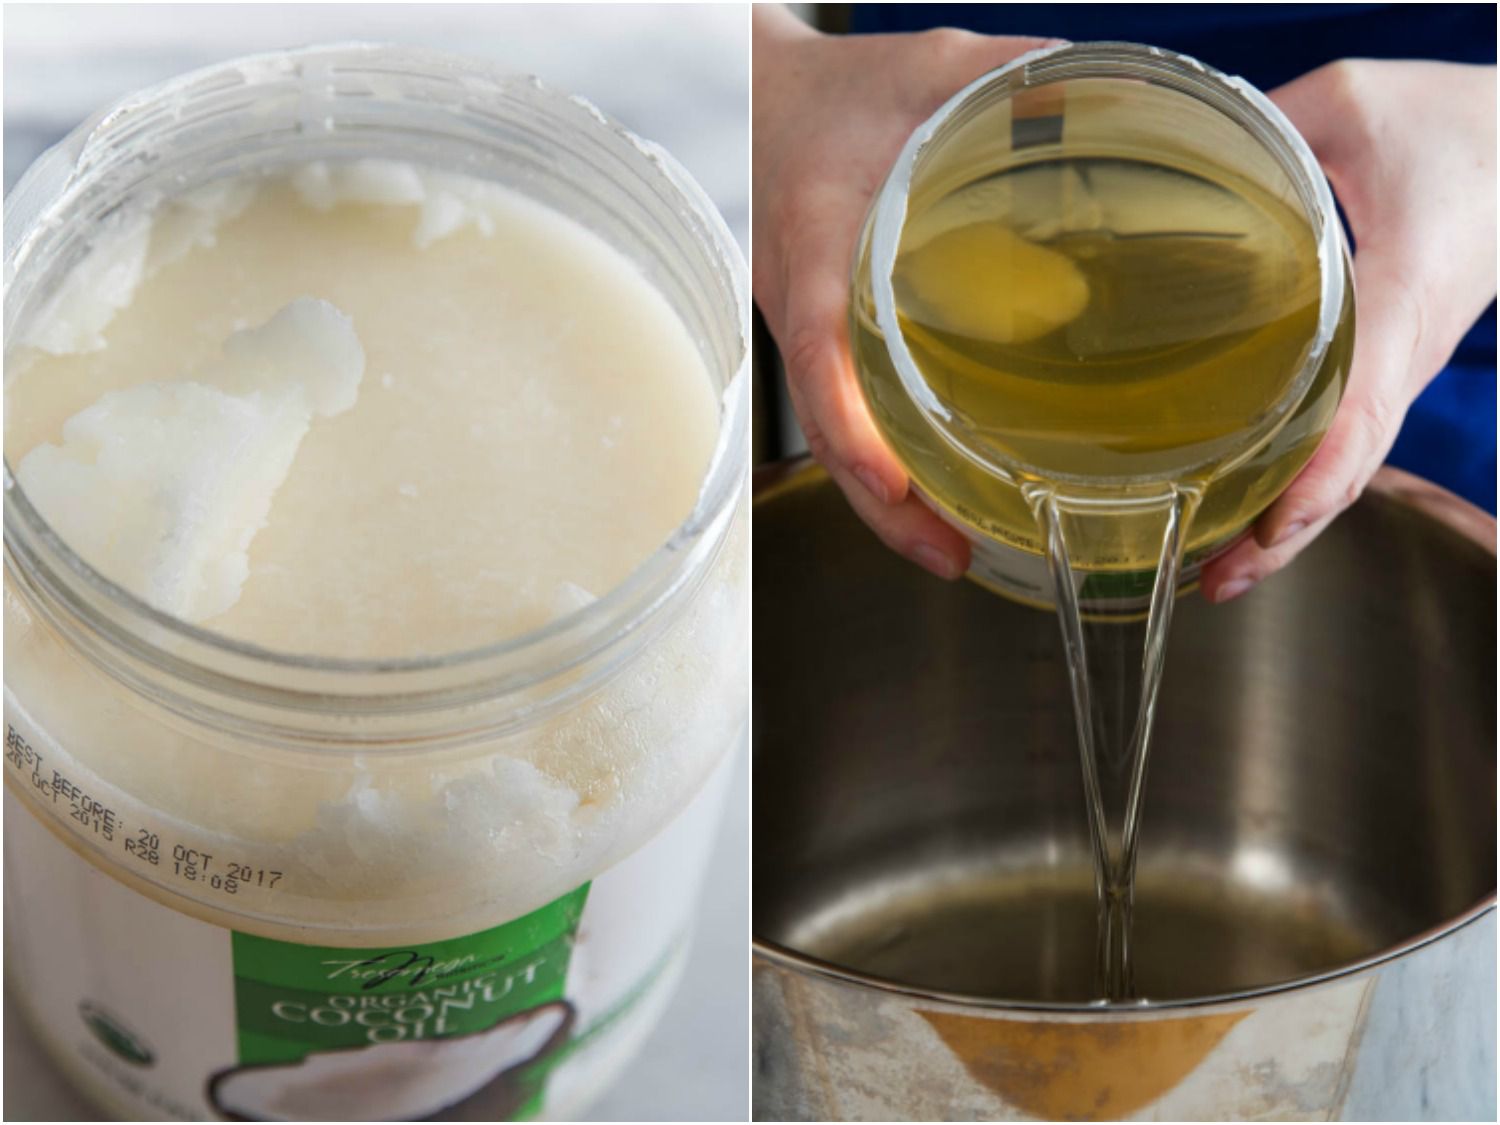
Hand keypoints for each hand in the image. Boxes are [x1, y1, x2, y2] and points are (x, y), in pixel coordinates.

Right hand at [753, 6, 1055, 578]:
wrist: (758, 96)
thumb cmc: (835, 90)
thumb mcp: (931, 67)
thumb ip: (1019, 77)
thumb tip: (1122, 99)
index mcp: (816, 243)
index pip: (821, 353)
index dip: (852, 430)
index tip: (893, 486)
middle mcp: (800, 301)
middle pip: (825, 428)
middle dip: (880, 504)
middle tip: (948, 556)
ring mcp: (805, 326)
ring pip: (832, 434)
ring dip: (883, 501)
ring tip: (948, 550)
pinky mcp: (820, 333)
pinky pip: (843, 410)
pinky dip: (881, 461)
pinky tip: (931, 486)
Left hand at [1200, 59, 1497, 602]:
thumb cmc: (1453, 124)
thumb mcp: (1352, 103)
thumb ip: (1263, 130)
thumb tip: (1164, 158)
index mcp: (1403, 298)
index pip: (1360, 410)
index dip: (1313, 479)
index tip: (1265, 531)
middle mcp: (1403, 350)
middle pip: (1350, 468)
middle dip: (1284, 534)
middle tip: (1212, 581)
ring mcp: (1397, 364)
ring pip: (1347, 465)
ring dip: (1286, 522)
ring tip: (1212, 570)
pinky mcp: (1384, 361)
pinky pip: (1343, 436)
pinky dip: (1298, 481)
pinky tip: (1240, 505)